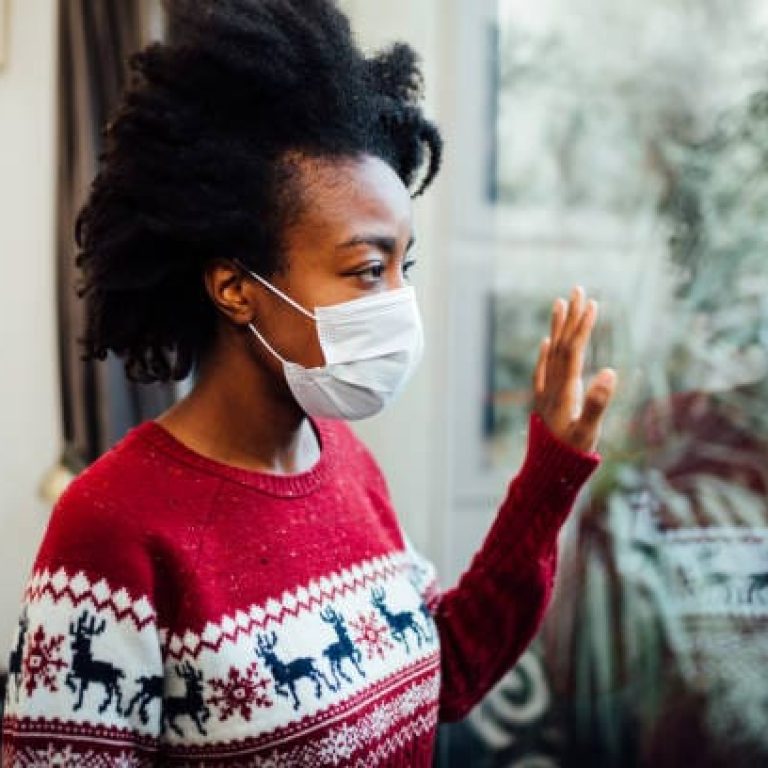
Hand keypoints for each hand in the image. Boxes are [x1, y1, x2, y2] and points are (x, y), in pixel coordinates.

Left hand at [532, 286, 616, 452]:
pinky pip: (543, 370)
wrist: (545, 475)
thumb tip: (610, 371)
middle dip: (570, 317)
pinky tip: (547, 342)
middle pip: (562, 345)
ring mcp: (546, 393)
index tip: (590, 303)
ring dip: (558, 328)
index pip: (573, 350)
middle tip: (577, 289)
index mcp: (564, 390)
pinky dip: (546, 353)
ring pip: (552, 353)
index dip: (581, 327)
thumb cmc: (569, 456)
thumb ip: (598, 403)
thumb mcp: (588, 432)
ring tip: (560, 303)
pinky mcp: (543, 402)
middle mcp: (552, 386)